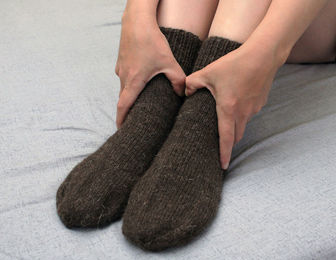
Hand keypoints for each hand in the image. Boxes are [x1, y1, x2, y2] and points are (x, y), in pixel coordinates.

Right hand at [114, 14, 185, 128]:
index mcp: (134, 80)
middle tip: (134, 122)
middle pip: (123, 99)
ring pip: (124, 88)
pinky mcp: (122, 61)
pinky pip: (125, 77)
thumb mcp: (169, 62)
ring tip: (140, 104)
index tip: (121, 130)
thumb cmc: (151, 41)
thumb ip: (177, 80)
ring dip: (130, 97)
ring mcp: (121, 68)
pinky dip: (131, 84)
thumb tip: (181, 93)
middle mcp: (124, 76)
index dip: (121, 119)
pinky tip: (141, 82)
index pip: (124, 106)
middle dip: (127, 111)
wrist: (136, 20)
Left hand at [185, 44, 281, 169]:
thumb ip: (192, 83)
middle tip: (220, 147)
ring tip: (226, 124)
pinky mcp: (260, 102)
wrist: (263, 55)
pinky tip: (237, 103)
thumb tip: (185, 91)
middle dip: (229, 144)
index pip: (226, 138)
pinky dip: (242, 114)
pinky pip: (249, 113)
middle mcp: (243, 113)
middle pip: (236, 136)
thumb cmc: (235, 63)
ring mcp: (254, 109)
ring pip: (243, 125)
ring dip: (235, 128)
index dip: (224, 153)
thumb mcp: (208, 71)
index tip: (223, 166)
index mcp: (228, 109)